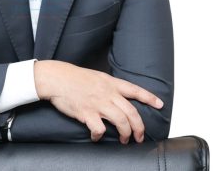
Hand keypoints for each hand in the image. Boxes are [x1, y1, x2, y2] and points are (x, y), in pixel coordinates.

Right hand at [34, 60, 163, 143]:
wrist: (56, 78)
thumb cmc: (74, 78)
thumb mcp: (97, 76)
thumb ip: (109, 86)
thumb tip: (118, 96)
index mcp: (111, 83)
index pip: (135, 90)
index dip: (149, 98)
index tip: (160, 104)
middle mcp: (108, 94)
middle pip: (132, 112)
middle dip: (139, 127)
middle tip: (140, 137)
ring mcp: (98, 104)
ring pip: (121, 122)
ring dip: (126, 134)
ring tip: (124, 140)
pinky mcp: (87, 113)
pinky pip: (99, 129)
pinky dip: (100, 136)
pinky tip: (96, 137)